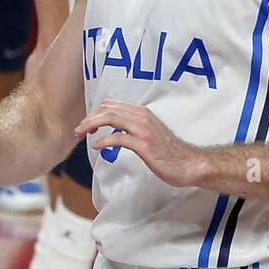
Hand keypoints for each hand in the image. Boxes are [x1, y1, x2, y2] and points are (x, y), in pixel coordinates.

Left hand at [75, 100, 206, 187]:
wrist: (190, 163)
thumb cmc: (168, 151)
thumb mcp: (148, 132)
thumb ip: (133, 127)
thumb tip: (114, 128)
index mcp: (142, 113)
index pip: (111, 105)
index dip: (94, 113)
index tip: (86, 125)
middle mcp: (142, 117)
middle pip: (107, 109)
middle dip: (89, 119)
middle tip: (78, 131)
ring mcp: (144, 130)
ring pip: (111, 118)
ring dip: (91, 125)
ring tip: (81, 134)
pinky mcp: (145, 145)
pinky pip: (119, 138)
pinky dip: (104, 141)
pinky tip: (97, 146)